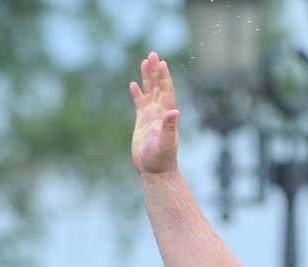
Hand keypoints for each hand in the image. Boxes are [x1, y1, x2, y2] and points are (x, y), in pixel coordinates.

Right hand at [129, 52, 179, 174]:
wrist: (155, 171)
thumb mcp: (165, 142)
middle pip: (158, 86)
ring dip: (147, 77)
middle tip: (152, 53)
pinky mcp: (142, 122)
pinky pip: (139, 103)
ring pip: (150, 91)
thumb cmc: (161, 159)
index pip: (166, 90)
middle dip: (155, 70)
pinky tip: (133, 84)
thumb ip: (169, 127)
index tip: (161, 62)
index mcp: (166, 114)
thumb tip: (173, 111)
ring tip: (145, 61)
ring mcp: (151, 116)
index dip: (164, 76)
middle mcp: (160, 112)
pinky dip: (137, 93)